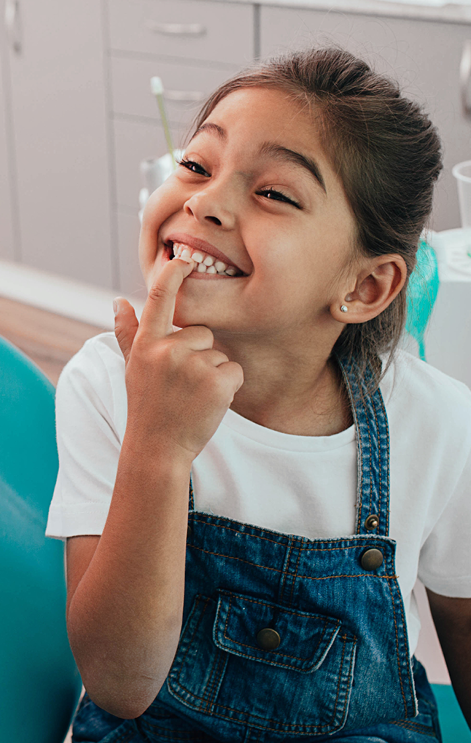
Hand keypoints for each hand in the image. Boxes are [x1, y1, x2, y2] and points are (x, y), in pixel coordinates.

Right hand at [113, 258, 243, 461]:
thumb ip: (127, 333)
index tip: (184, 257)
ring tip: (192, 396)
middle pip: (202, 333)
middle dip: (199, 355)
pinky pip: (234, 371)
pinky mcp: (217, 382)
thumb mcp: (132, 367)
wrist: (158, 449)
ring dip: (213, 374)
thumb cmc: (147, 406)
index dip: (173, 273)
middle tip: (182, 385)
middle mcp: (168, 350)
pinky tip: (208, 403)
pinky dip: (228, 387)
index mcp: (147, 343)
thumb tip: (118, 301)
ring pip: (219, 354)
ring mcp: (193, 366)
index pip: (159, 297)